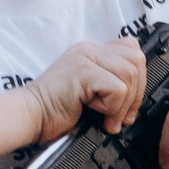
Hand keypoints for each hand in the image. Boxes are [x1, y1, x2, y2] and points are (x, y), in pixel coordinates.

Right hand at [28, 38, 147, 143]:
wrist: (30, 117)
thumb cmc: (54, 110)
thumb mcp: (88, 93)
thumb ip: (108, 84)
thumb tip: (136, 96)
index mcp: (92, 51)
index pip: (132, 50)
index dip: (138, 79)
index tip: (127, 105)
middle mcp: (90, 49)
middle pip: (137, 60)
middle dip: (136, 93)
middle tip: (122, 116)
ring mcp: (85, 58)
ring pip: (130, 74)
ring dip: (123, 104)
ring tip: (107, 118)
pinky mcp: (83, 71)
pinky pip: (118, 88)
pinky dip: (112, 107)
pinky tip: (95, 114)